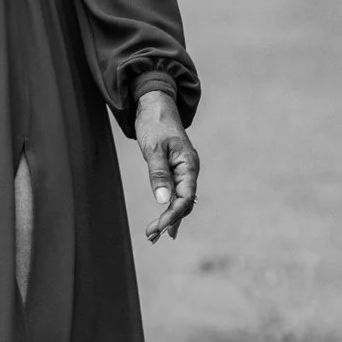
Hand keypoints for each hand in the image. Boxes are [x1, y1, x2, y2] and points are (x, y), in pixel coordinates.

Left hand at [135, 84, 198, 240]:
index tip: (160, 228)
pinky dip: (169, 207)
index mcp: (189, 165)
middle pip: (184, 203)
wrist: (155, 105)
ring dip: (169, 218)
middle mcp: (189, 170)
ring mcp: (184, 171)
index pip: (186, 198)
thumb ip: (159, 174)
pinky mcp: (175, 170)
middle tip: (151, 236)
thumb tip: (164, 201)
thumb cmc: (155, 123)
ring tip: (153, 235)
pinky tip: (164, 221)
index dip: (174, 215)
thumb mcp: (154, 148)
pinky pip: (176, 193)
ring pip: (180, 200)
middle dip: (169, 221)